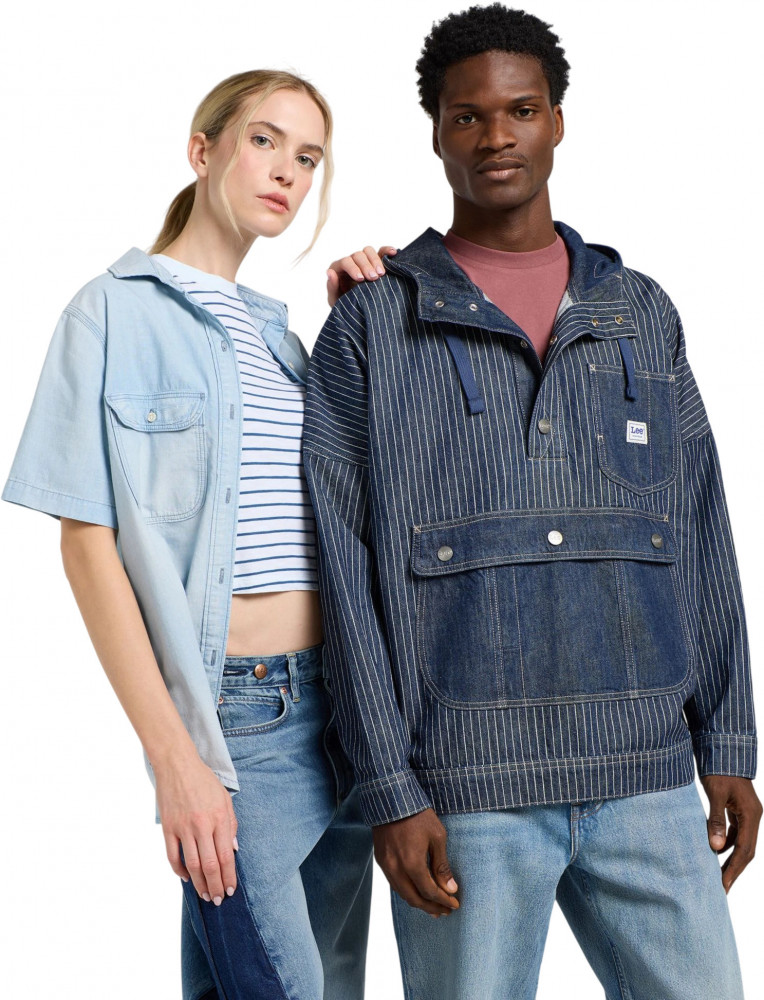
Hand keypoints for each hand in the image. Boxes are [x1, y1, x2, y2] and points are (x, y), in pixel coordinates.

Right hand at [155, 752, 238, 904]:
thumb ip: (230, 824)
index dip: (229, 876)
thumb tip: (233, 850)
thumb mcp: (225, 798)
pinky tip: (187, 877)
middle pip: (210, 865)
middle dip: (216, 886)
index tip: (231, 889)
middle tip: (219, 899)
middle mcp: (202, 825)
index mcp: (219, 818)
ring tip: (205, 895)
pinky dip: (179, 870)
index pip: (226, 855)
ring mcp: (183, 827)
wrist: (178, 765)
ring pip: (192, 864)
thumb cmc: (204, 781)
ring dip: (199, 883)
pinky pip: (172, 855)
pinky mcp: (168, 828)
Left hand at [326, 245, 396, 305]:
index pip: (345, 262)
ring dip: (376, 260)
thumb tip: (330, 272)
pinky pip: (381, 252)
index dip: (353, 268)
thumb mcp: (335, 300)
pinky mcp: (376, 262)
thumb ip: (332, 287)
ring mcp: (364, 261)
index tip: (361, 279)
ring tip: (382, 274)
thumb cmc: (345, 306)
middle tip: (374, 278)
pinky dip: (387, 251)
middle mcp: (351, 262)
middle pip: (358, 255)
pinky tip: (393, 253)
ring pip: (369, 251)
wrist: (358, 313)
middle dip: (366, 265)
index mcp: (339, 269)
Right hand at [373, 808, 459, 915]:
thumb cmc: (418, 815)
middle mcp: (396, 869)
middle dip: (432, 907)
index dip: (443, 901)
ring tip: (433, 907)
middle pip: (414, 899)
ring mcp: (386, 865)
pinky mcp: (380, 859)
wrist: (391, 798)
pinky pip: (394, 883)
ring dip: (418, 902)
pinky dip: (407, 891)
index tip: (455, 904)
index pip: (430, 892)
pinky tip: (416, 891)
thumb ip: (442, 866)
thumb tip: (450, 889)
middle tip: (446, 911)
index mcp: (412, 864)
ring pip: (402, 894)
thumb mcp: (437, 837)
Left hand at [700, 774, 761, 891]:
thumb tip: (715, 849)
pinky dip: (726, 844)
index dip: (733, 869)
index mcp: (751, 815)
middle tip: (720, 889)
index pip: (744, 850)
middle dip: (734, 870)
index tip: (722, 885)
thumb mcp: (715, 793)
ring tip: (716, 875)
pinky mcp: (739, 810)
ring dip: (730, 859)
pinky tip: (714, 851)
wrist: (723, 749)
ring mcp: (747, 813)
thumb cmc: (719, 769)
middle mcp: (753, 816)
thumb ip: (716, 820)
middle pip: (746, 850)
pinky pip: (736, 833)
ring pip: (742, 843)